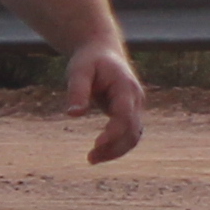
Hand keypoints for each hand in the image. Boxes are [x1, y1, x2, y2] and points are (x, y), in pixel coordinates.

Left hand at [65, 41, 147, 167]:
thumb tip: (73, 114)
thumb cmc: (89, 60)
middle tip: (90, 159)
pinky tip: (100, 153)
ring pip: (133, 136)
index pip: (124, 115)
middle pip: (132, 131)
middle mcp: (136, 98)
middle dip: (113, 148)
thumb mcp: (79, 70)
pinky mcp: (131, 113)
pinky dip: (117, 146)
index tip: (96, 145)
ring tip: (92, 159)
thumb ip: (77, 91)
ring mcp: (136, 106)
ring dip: (116, 151)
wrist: (102, 50)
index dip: (113, 133)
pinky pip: (129, 135)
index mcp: (125, 86)